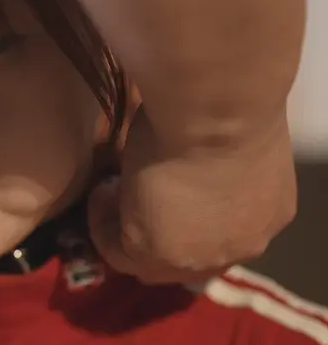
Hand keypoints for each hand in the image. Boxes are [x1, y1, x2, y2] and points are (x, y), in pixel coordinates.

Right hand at [88, 107, 296, 284]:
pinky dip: (103, 223)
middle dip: (155, 226)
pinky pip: (118, 252)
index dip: (181, 210)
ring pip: (152, 260)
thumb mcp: (221, 142)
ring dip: (125, 226)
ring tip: (110, 189)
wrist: (217, 110)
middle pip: (188, 254)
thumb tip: (179, 156)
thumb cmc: (226, 106)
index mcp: (265, 213)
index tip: (155, 179)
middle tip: (129, 192)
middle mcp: (239, 244)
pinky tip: (101, 190)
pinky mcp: (158, 255)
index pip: (217, 229)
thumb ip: (206, 163)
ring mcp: (200, 257)